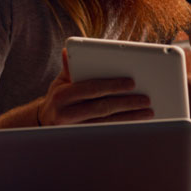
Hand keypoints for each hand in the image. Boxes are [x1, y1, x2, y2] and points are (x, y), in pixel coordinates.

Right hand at [37, 48, 153, 125]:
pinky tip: (137, 122)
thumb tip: (70, 51)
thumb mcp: (60, 81)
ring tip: (147, 112)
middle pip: (102, 108)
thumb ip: (70, 68)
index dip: (112, 85)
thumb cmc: (58, 97)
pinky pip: (107, 132)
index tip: (131, 83)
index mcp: (62, 95)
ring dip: (130, 117)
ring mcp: (74, 129)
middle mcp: (66, 114)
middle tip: (145, 99)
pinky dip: (124, 126)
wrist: (44, 122)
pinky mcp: (83, 139)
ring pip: (107, 123)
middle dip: (126, 103)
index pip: (91, 88)